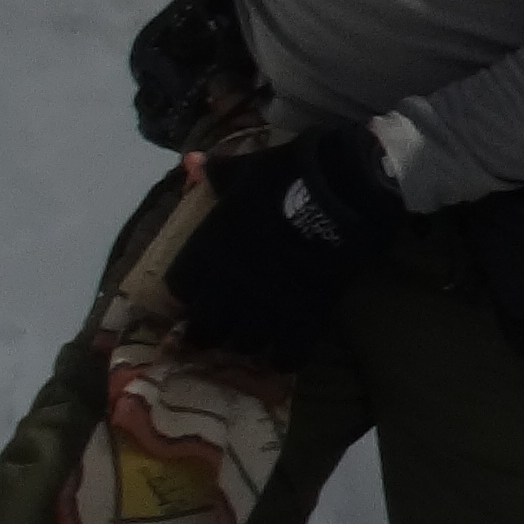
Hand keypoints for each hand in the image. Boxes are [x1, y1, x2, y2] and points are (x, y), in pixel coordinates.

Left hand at [168, 119, 408, 363]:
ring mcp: (268, 303)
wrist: (342, 190)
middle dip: (208, 332)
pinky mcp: (305, 315)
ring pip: (244, 344)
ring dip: (246, 345)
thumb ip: (217, 175)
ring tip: (253, 342)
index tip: (196, 294)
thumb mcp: (246, 168)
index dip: (188, 293)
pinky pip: (288, 355)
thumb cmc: (289, 175)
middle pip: (206, 326)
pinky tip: (285, 357)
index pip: (180, 286)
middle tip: (217, 332)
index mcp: (211, 246)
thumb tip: (192, 163)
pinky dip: (284, 359)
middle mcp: (231, 282)